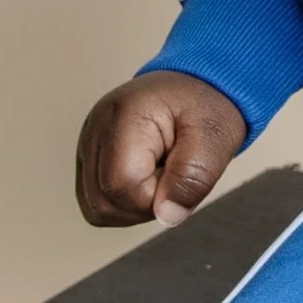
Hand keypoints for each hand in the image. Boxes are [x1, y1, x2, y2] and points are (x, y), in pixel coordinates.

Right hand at [75, 71, 247, 227]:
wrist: (196, 85)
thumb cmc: (205, 106)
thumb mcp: (215, 138)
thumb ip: (193, 179)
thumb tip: (166, 217)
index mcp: (124, 116)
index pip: (122, 186)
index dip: (156, 196)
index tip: (179, 172)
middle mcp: (95, 129)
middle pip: (103, 203)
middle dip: (144, 206)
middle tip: (172, 175)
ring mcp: (87, 144)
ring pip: (96, 209)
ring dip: (133, 208)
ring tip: (160, 175)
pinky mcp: (89, 157)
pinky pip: (96, 202)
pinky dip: (124, 204)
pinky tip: (146, 181)